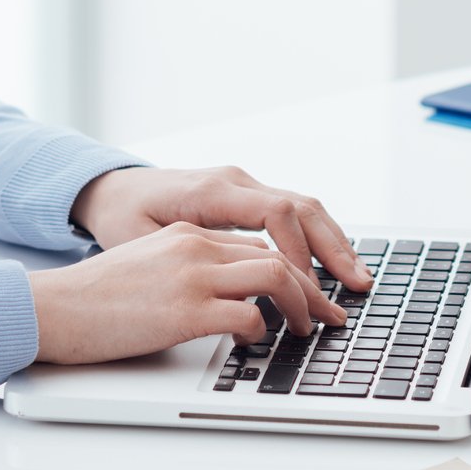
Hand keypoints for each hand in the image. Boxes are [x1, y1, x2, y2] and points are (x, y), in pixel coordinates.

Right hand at [28, 222, 345, 363]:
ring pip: (275, 276)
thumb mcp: (147, 267)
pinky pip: (247, 314)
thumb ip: (186, 271)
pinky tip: (256, 341)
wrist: (54, 308)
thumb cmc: (93, 299)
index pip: (258, 245)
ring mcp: (191, 275)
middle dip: (314, 289)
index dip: (294, 271)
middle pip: (277, 257)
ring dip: (301, 306)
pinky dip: (262, 330)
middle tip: (331, 316)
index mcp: (186, 233)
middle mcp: (194, 245)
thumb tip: (227, 301)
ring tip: (306, 331)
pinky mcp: (185, 310)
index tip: (313, 295)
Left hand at [70, 164, 374, 293]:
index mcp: (212, 190)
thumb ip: (186, 255)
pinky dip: (319, 238)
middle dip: (333, 248)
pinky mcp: (248, 197)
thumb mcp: (142, 238)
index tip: (306, 288)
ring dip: (334, 243)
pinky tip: (334, 264)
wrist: (113, 188)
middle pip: (301, 207)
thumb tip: (227, 284)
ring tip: (358, 279)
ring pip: (305, 208)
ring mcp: (245, 186)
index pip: (274, 212)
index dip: (297, 251)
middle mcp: (236, 181)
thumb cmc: (123, 216)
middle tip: (357, 286)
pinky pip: (294, 213)